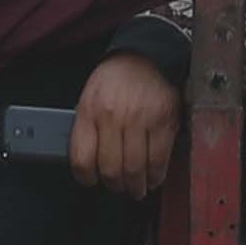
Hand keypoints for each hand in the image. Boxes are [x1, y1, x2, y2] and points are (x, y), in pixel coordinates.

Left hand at [69, 50, 181, 196]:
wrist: (147, 56)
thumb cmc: (116, 78)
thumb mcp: (89, 97)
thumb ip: (88, 127)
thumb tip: (88, 163)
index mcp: (90, 110)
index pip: (82, 158)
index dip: (86, 178)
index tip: (91, 181)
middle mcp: (114, 117)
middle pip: (111, 168)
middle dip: (114, 185)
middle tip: (118, 187)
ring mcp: (140, 120)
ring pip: (135, 168)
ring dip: (136, 185)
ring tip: (136, 188)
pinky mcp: (164, 122)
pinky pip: (159, 159)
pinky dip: (156, 176)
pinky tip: (153, 178)